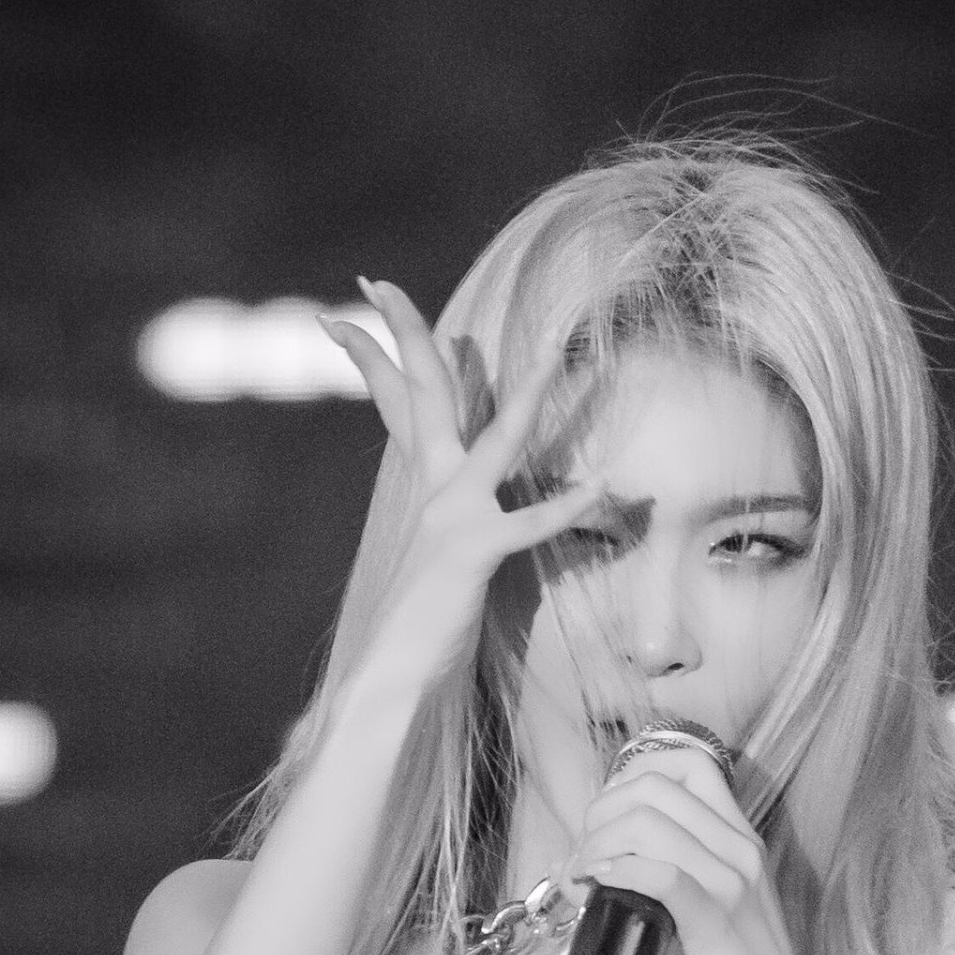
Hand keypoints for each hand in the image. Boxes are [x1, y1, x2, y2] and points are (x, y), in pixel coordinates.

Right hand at [320, 280, 600, 683]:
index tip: (348, 308)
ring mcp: (453, 517)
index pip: (392, 403)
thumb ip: (437, 528)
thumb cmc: (415, 630)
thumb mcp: (432, 562)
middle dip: (401, 330)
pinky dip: (570, 504)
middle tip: (377, 279)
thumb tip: (442, 519)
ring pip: (496, 438)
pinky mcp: (476, 552)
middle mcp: (431, 490)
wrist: (391, 676)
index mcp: (420, 489)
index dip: (368, 353)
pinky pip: (532, 523)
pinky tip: (606, 484)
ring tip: (557, 349)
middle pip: (417, 392)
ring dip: (532, 393)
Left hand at [561, 746, 821, 954]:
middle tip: (581, 857)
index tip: (603, 819)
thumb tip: (599, 871)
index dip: (629, 777)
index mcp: (739, 838)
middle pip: (654, 786)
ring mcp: (732, 883)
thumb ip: (666, 879)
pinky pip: (660, 874)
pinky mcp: (717, 923)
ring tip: (581, 879)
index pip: (686, 763)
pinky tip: (597, 886)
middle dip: (599, 813)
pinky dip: (618, 871)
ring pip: (648, 824)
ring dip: (596, 845)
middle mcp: (740, 849)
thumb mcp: (705, 910)